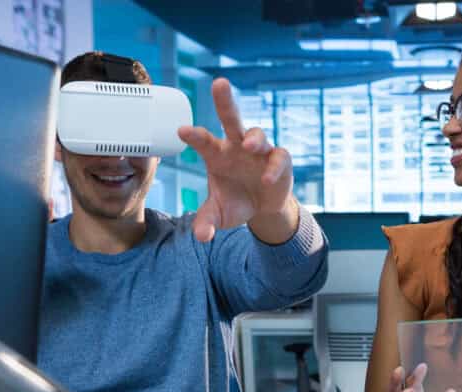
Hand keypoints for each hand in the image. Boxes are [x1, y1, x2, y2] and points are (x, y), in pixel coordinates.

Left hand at [177, 78, 295, 241]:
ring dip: (254, 138)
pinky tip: (266, 179)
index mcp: (217, 155)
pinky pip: (278, 157)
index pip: (203, 141)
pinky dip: (273, 166)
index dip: (194, 135)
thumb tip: (200, 236)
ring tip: (249, 146)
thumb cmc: (235, 202)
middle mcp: (237, 147)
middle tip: (219, 83)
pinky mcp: (279, 160)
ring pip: (257, 134)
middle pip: (231, 118)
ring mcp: (259, 151)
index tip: (182, 131)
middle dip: (225, 100)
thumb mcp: (218, 215)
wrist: (263, 210)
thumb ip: (207, 222)